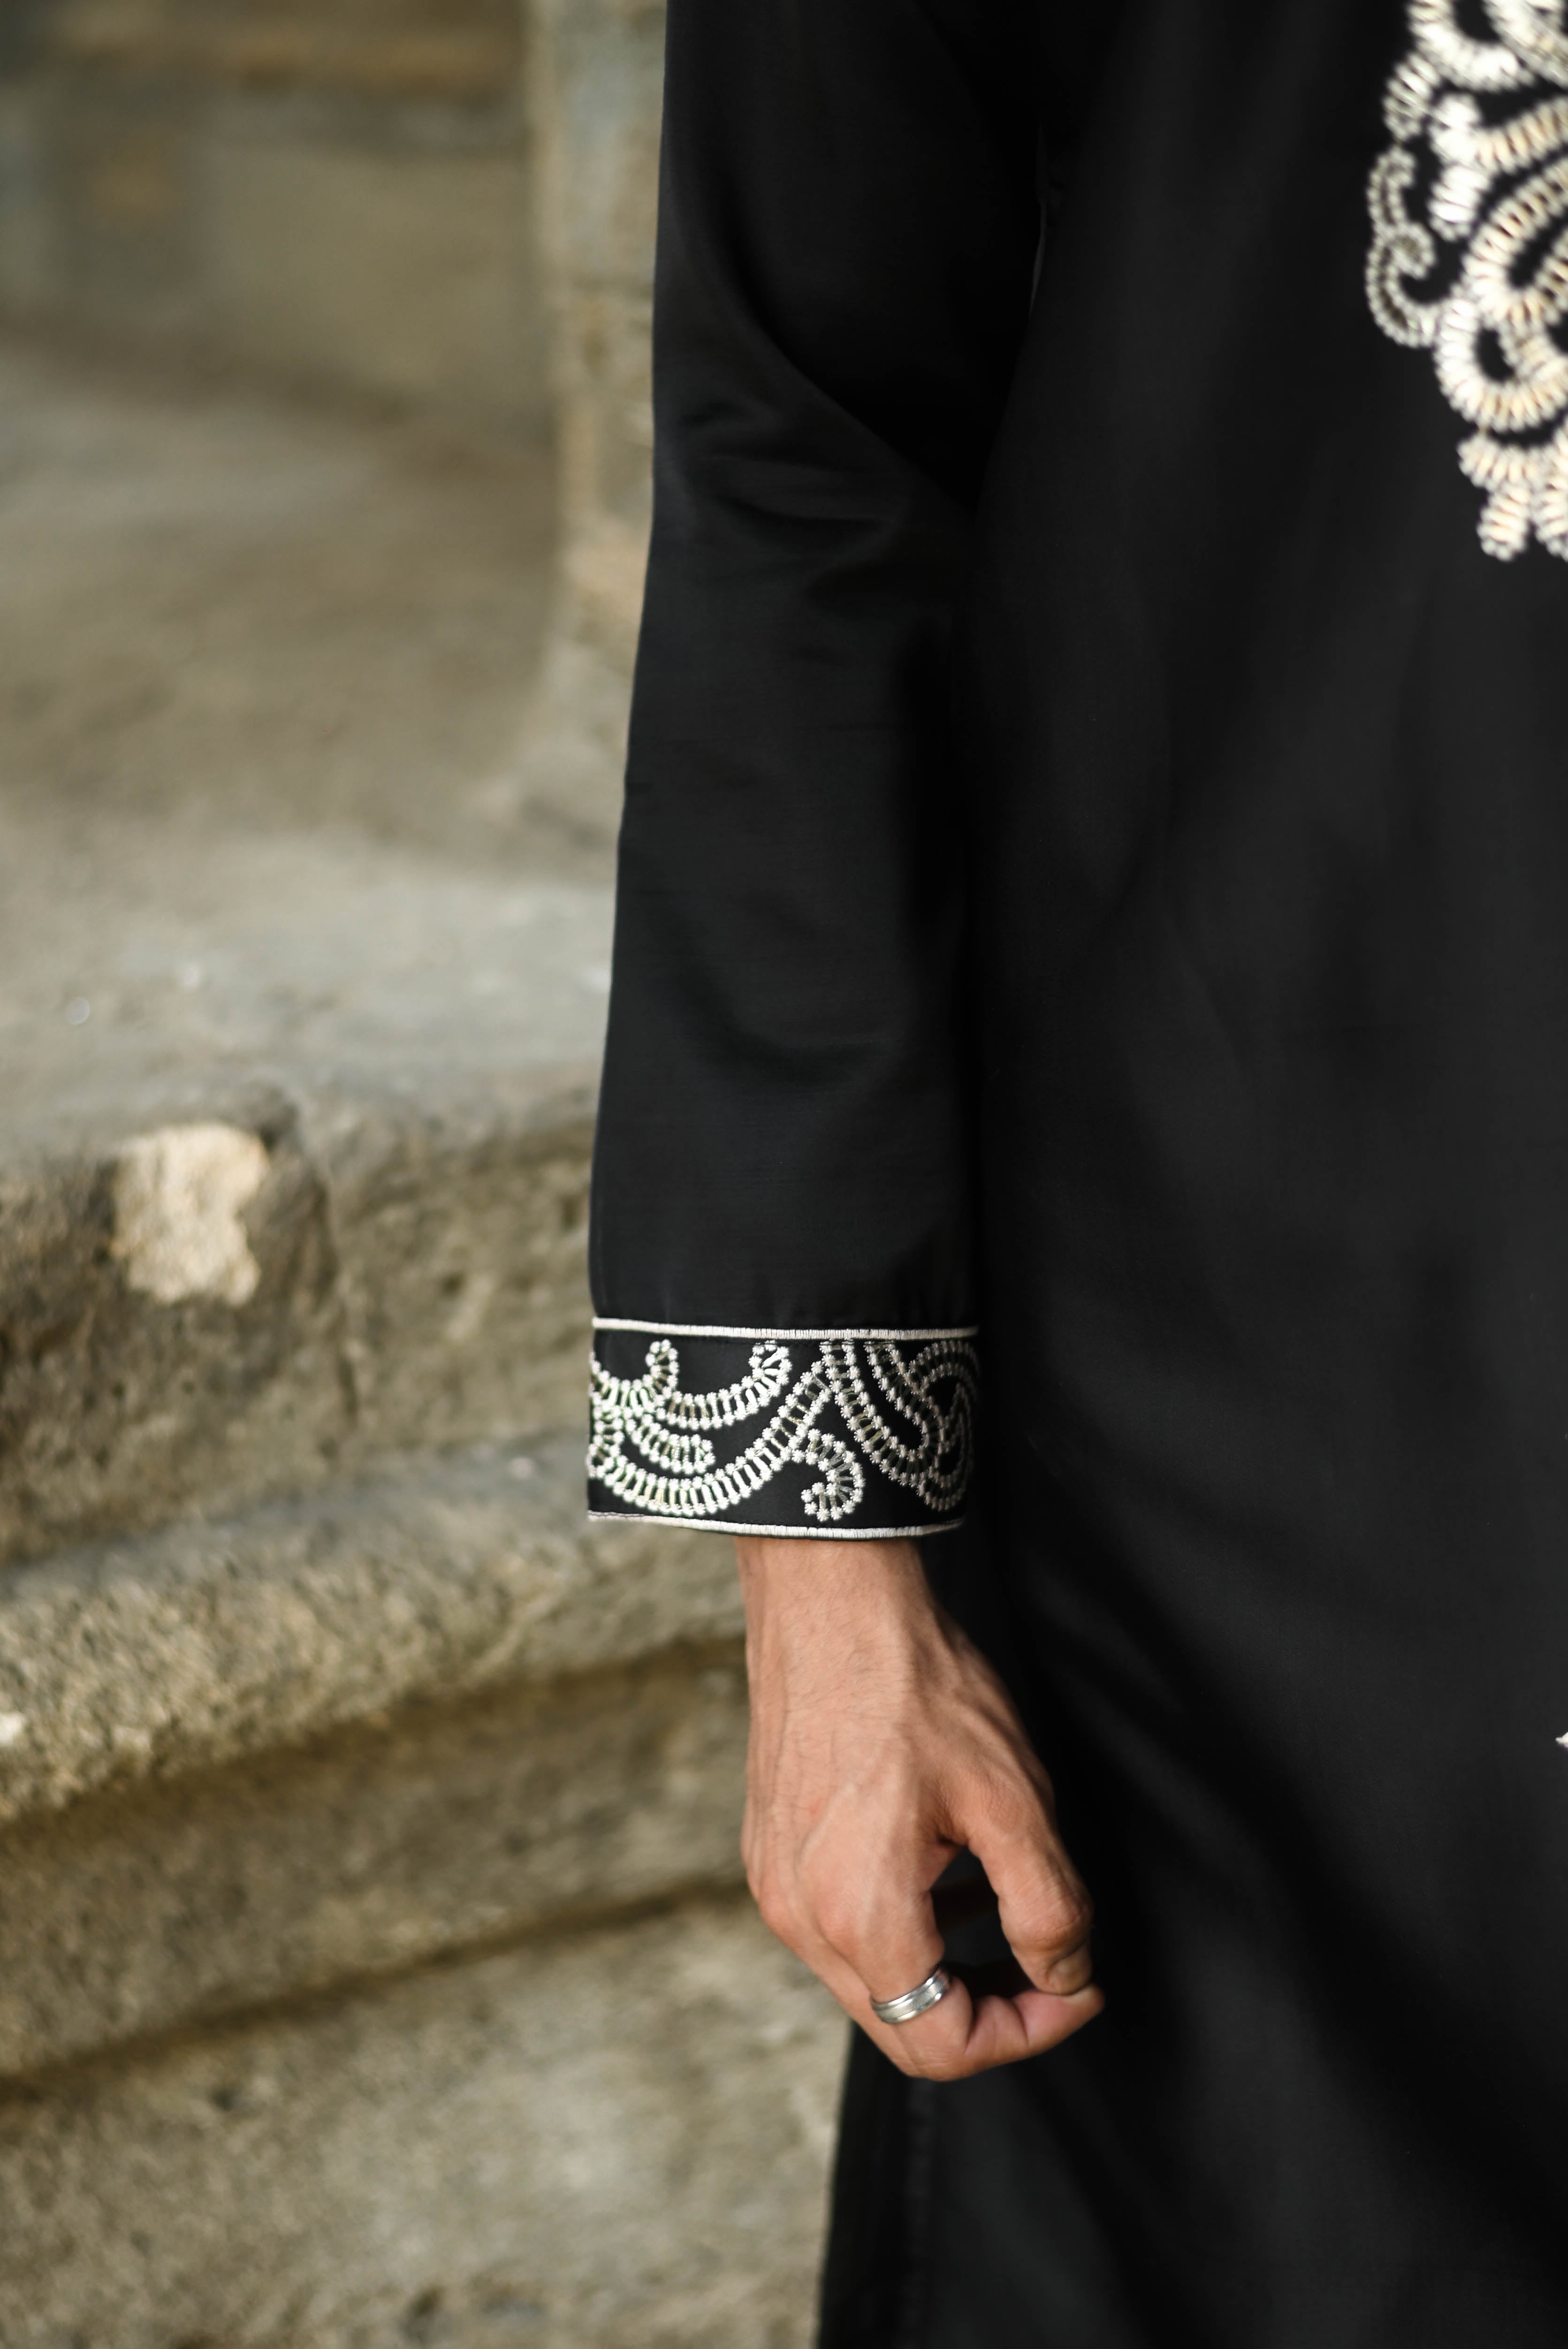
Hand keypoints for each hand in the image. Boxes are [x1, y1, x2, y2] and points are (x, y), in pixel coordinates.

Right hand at [736, 1533, 1102, 2080]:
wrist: (831, 1599)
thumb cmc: (914, 1682)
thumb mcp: (1011, 1797)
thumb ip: (1048, 1906)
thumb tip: (1064, 1973)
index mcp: (857, 1912)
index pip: (943, 2045)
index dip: (1027, 2033)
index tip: (1075, 1987)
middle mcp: (799, 1914)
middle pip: (903, 2029)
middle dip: (989, 2014)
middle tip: (1050, 1967)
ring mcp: (775, 1885)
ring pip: (871, 1984)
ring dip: (944, 1970)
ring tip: (998, 1909)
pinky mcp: (769, 1854)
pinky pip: (838, 1931)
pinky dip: (901, 1929)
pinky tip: (939, 1872)